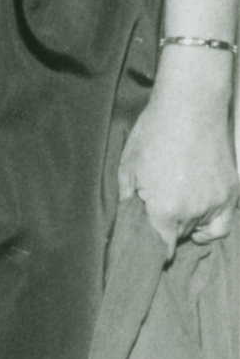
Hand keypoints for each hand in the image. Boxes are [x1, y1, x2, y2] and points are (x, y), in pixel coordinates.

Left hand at [117, 55, 237, 248]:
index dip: (152, 251)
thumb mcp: (128, 168)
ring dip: (190, 226)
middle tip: (156, 215)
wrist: (191, 107)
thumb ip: (129, 201)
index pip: (162, 248)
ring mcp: (219, 202)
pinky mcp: (234, 190)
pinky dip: (213, 223)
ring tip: (176, 211)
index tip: (146, 250)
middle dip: (167, 231)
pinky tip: (201, 216)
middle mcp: (196, 211)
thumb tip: (130, 220)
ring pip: (204, 229)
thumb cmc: (153, 134)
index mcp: (166, 210)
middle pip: (180, 237)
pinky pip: (225, 220)